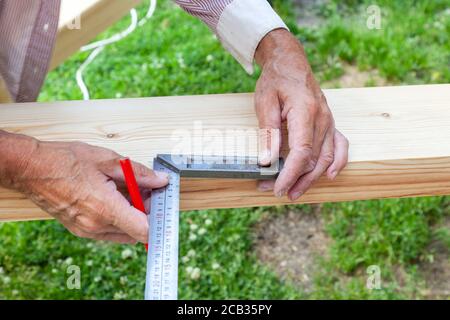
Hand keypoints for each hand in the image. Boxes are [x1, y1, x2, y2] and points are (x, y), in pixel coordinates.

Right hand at [12, 140, 167, 242]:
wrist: (30, 168)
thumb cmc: (65, 161)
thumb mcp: (108, 160)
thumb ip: (139, 173)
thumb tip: (161, 181)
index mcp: (105, 209)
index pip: (144, 230)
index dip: (158, 220)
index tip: (163, 205)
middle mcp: (96, 225)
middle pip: (136, 231)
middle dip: (147, 212)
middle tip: (148, 189)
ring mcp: (87, 230)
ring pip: (123, 232)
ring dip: (133, 215)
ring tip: (130, 189)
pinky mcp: (80, 229)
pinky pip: (109, 230)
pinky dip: (119, 216)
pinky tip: (116, 196)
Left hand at [254, 29, 348, 199]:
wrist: (290, 62)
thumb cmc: (276, 80)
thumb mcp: (265, 102)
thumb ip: (268, 132)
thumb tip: (267, 160)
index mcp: (305, 111)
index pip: (301, 152)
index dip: (290, 174)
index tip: (276, 188)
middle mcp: (322, 118)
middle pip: (314, 159)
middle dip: (296, 181)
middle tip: (277, 193)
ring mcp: (329, 121)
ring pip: (327, 158)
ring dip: (312, 178)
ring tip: (296, 192)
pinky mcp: (330, 123)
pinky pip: (339, 146)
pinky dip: (337, 163)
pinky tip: (331, 176)